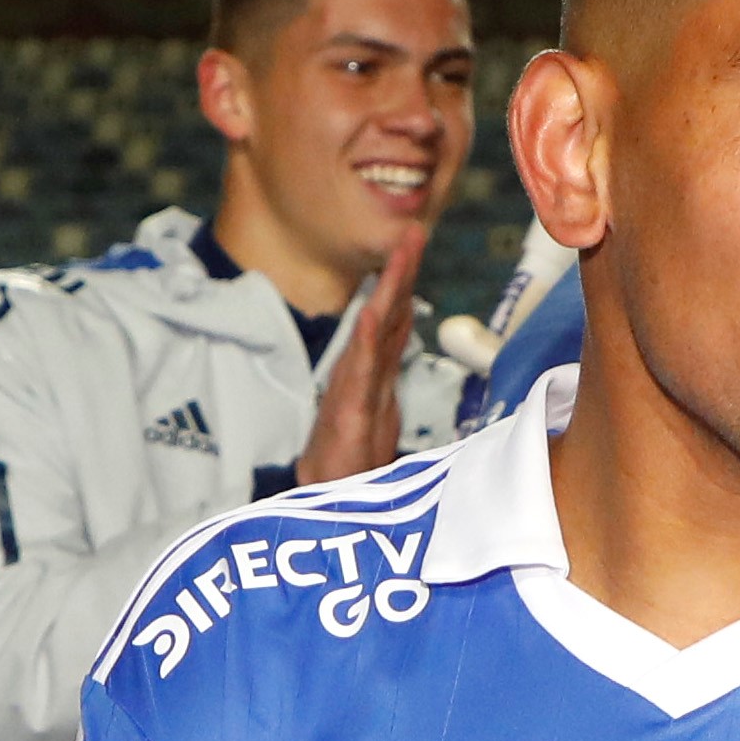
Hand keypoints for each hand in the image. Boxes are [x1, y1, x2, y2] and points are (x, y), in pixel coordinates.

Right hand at [292, 196, 448, 486]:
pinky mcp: (350, 417)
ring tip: (399, 256)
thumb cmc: (346, 467)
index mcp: (371, 376)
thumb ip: (383, 378)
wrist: (324, 508)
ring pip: (375, 335)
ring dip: (388, 293)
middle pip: (387, 318)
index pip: (393, 322)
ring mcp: (355, 394)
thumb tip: (397, 338)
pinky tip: (372, 314)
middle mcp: (362, 378)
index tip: (414, 245)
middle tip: (412, 232)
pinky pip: (360, 374)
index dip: (404, 282)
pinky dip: (366, 342)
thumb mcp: (374, 417)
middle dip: (399, 273)